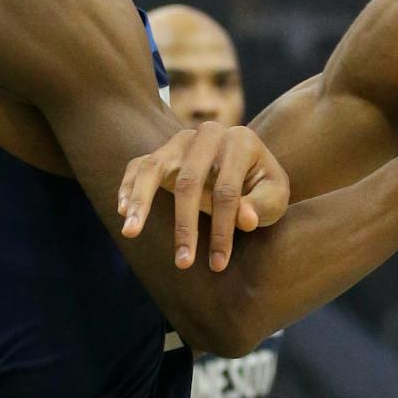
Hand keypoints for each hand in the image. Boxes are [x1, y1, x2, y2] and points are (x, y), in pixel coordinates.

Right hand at [117, 123, 290, 270]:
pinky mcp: (163, 152)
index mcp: (241, 141)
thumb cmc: (262, 187)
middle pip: (189, 181)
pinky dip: (127, 187)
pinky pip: (137, 165)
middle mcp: (208, 134)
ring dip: (140, 201)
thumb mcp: (275, 196)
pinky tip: (122, 213)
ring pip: (153, 167)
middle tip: (183, 263)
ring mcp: (180, 140)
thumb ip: (262, 205)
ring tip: (130, 232)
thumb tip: (245, 219)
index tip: (219, 263)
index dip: (223, 229)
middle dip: (185, 225)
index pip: (227, 190)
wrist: (249, 169)